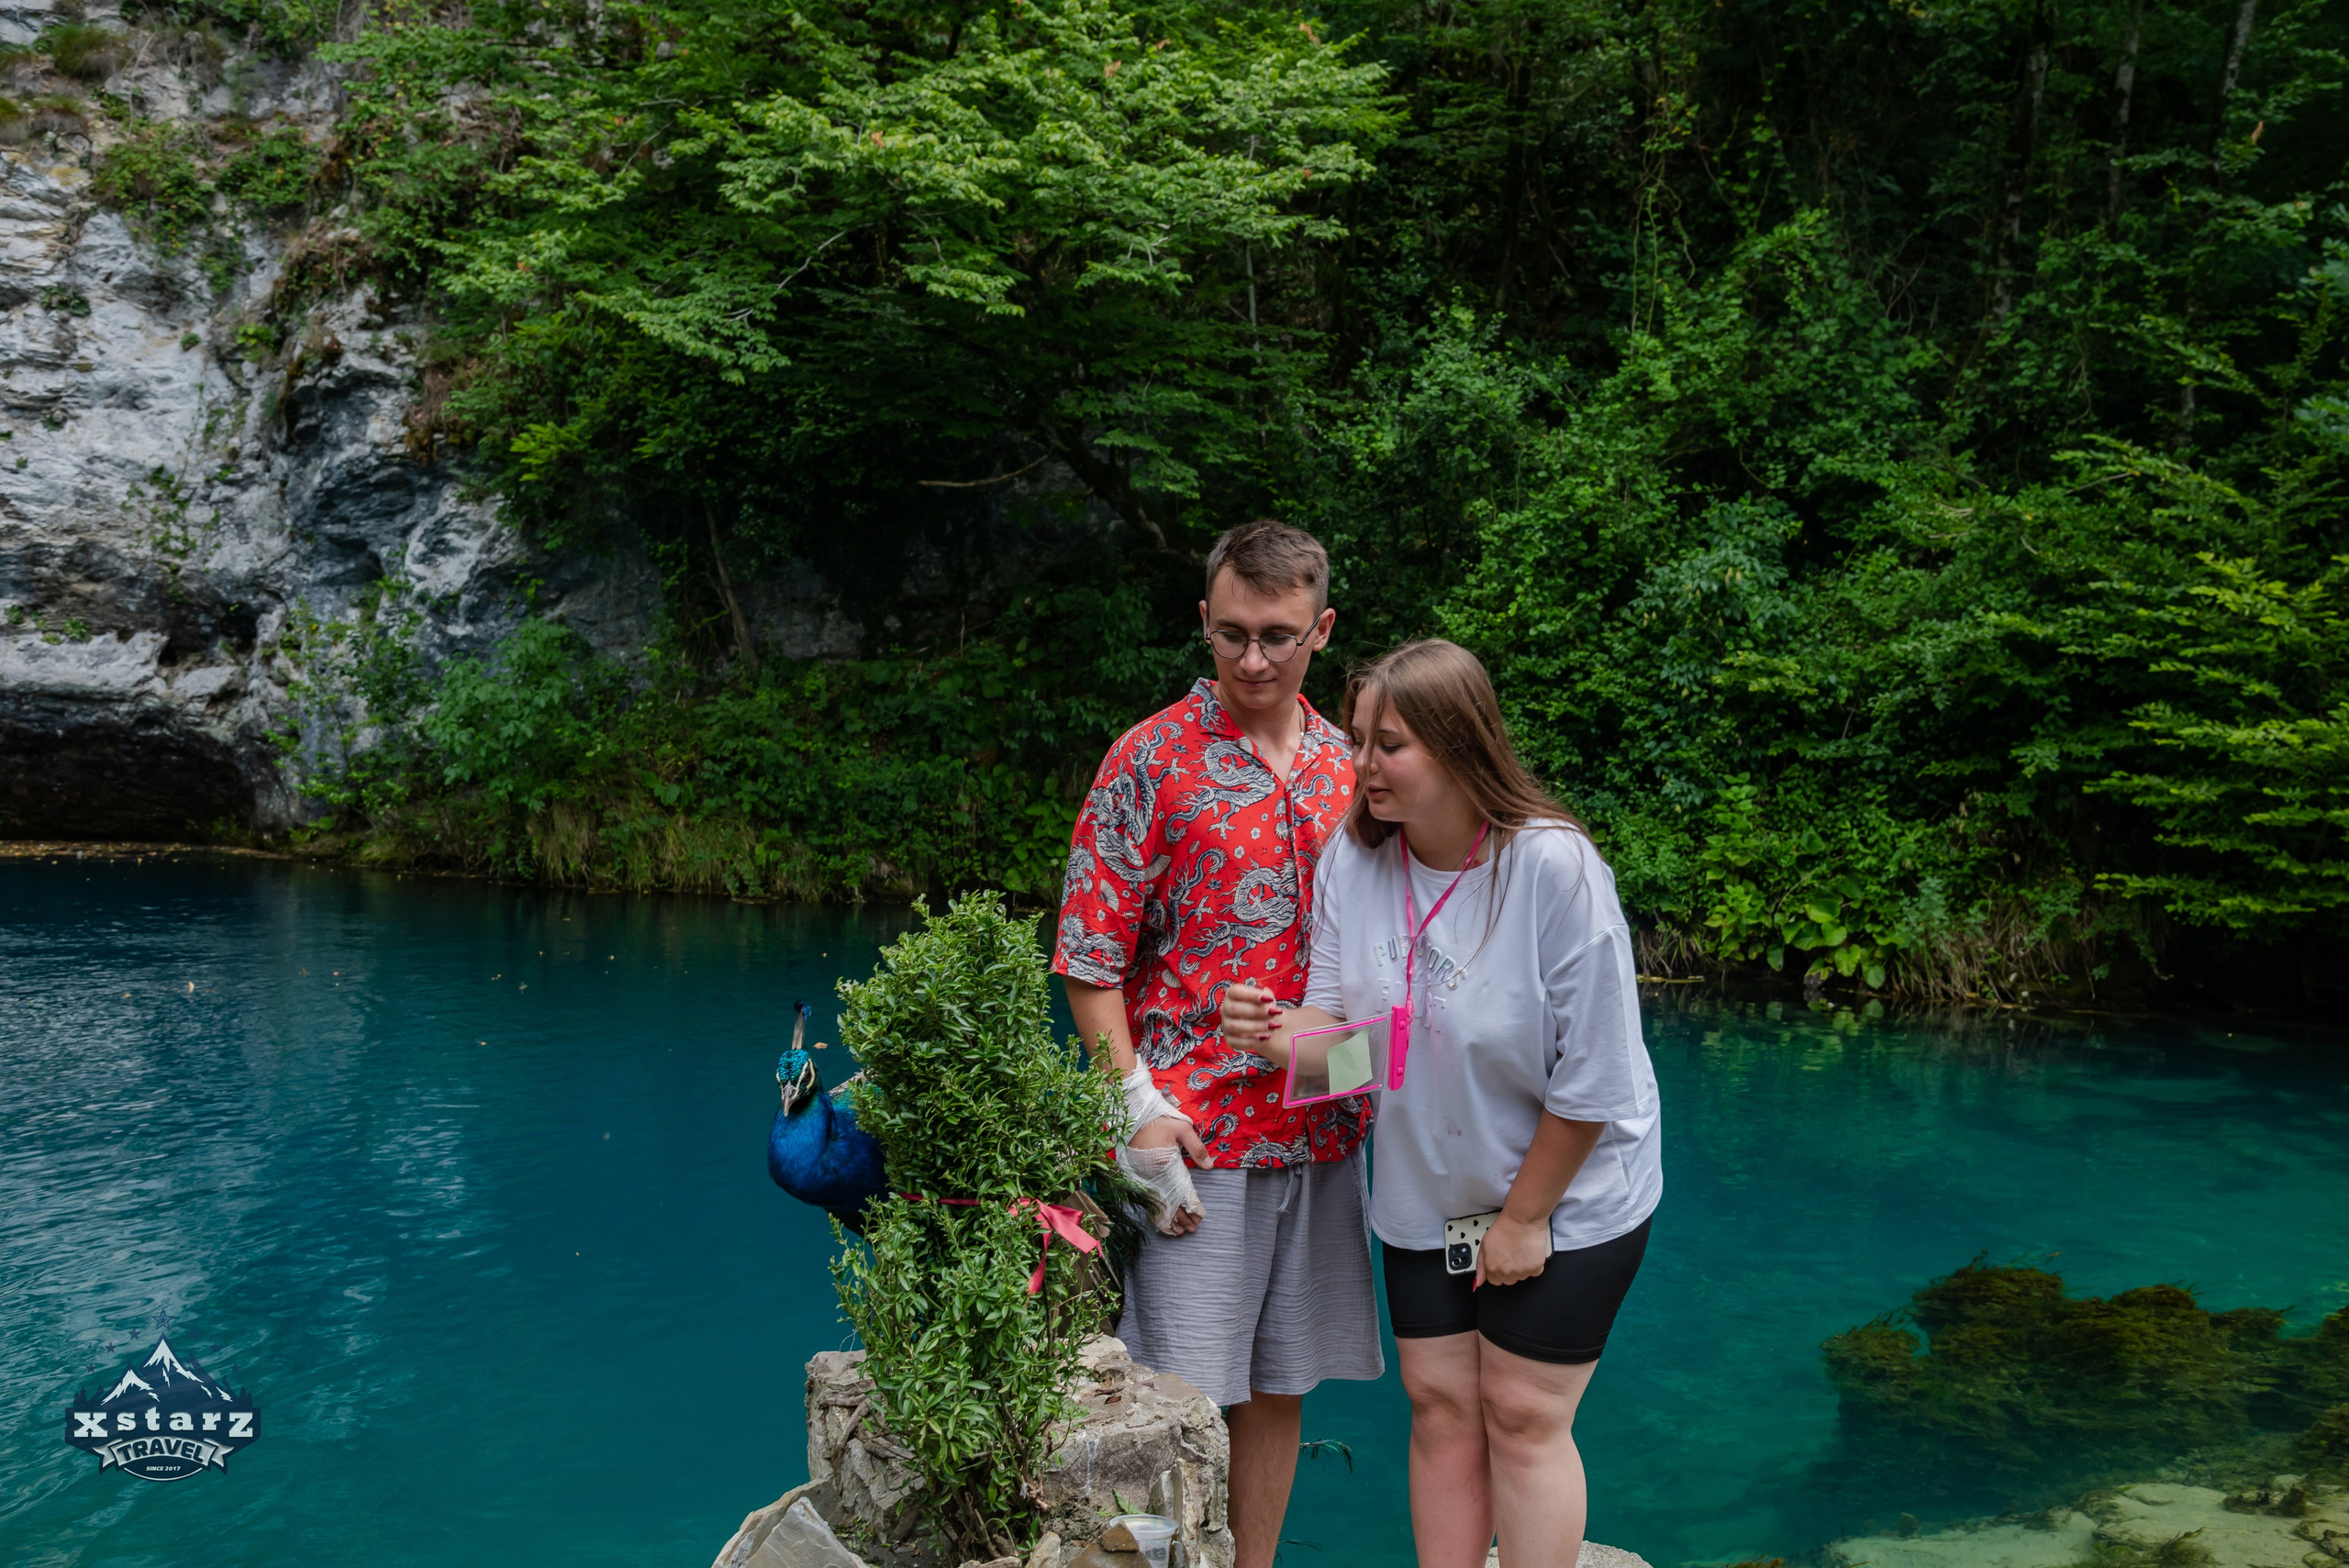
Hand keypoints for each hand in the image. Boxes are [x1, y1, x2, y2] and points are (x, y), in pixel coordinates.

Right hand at [1122, 1117, 1206, 1235]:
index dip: (1191, 1206)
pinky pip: (1148, 1198)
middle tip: (1193, 1229)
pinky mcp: (1138, 1176)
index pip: (1182, 1190)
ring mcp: (1144, 1175)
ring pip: (1159, 1202)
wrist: (1133, 1116)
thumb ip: (1196, 1148)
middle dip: (1182, 1217)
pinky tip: (1161, 1221)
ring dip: (1170, 1217)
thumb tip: (1209, 1166)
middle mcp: (1154, 1173)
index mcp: (1166, 1162)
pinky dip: (1156, 1211)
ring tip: (1180, 1231)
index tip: (1200, 1217)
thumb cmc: (1159, 1121)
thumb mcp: (1182, 1129)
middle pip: (1171, 1201)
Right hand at [1220, 981, 1280, 1050]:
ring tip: (1272, 1026)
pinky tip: (1266, 1037)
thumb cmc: (1263, 1007)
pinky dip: (1252, 1041)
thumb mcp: (1267, 998)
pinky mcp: (1229, 1039)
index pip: (1235, 992)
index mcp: (1232, 994)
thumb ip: (1266, 996)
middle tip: (1272, 1013)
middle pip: (1234, 1009)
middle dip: (1255, 1011)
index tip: (1268, 999)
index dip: (1251, 995)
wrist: (1265, 1023)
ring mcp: (1226, 1025)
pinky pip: (1236, 1042)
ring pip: (1234, 1026)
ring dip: (1255, 1026)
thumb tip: (1266, 996)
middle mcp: (1225, 1008)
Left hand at [1475, 1213, 1550, 1287]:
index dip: (1498, 1270)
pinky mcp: (1535, 1268)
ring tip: (1520, 1251)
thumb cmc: (1504, 1228)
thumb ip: (1481, 1265)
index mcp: (1492, 1268)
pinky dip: (1533, 1265)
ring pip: (1521, 1277)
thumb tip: (1478, 1282)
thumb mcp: (1484, 1245)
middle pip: (1508, 1280)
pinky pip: (1535, 1272)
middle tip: (1511, 1254)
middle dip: (1509, 1270)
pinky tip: (1528, 1253)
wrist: (1522, 1220)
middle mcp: (1507, 1273)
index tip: (1501, 1262)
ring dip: (1521, 1268)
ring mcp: (1522, 1272)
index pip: (1494, 1280)